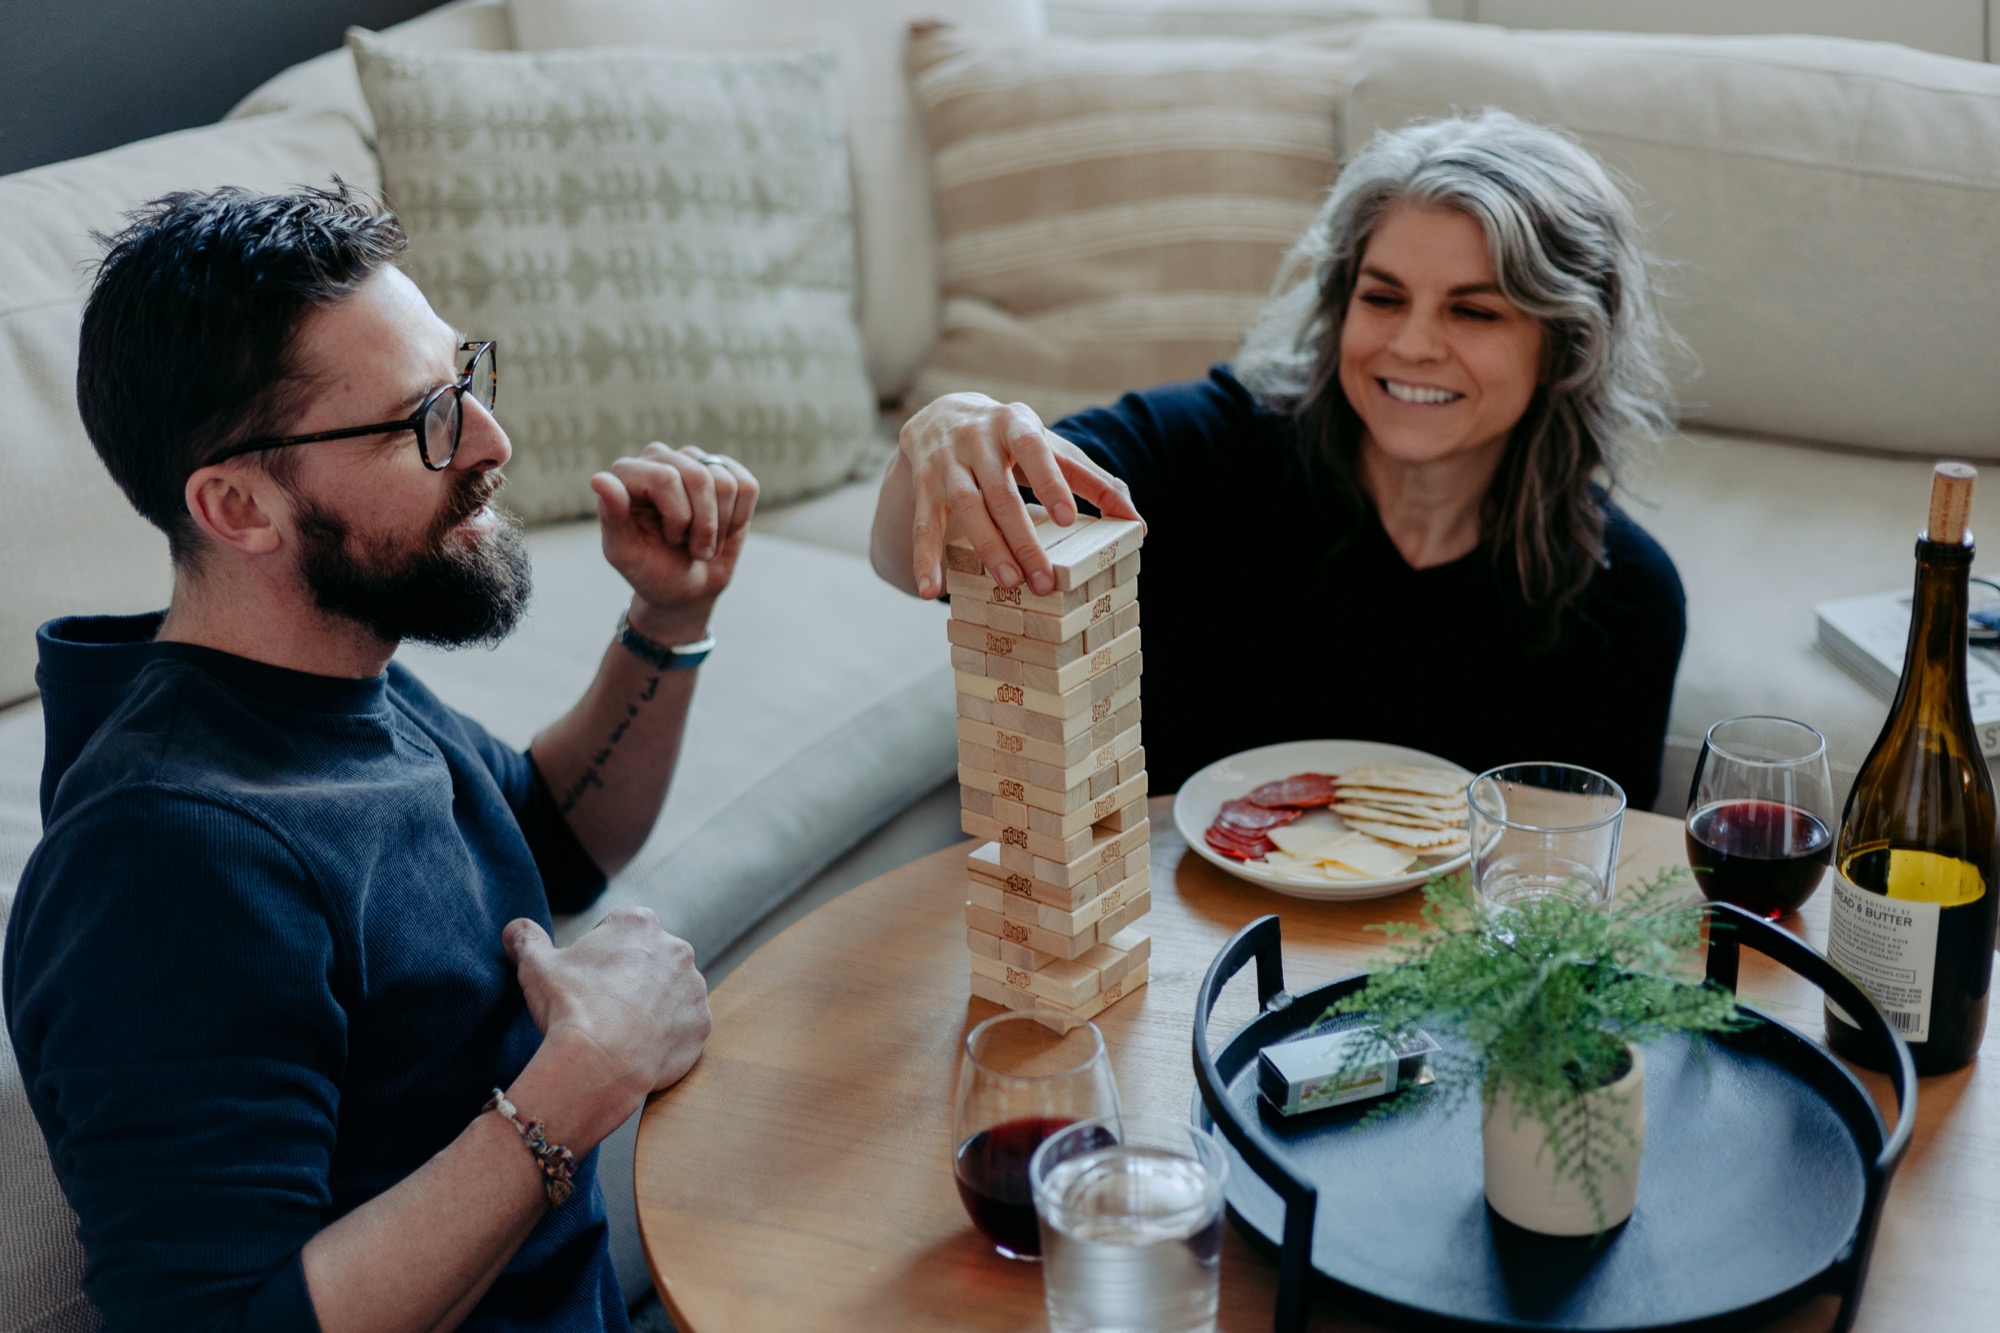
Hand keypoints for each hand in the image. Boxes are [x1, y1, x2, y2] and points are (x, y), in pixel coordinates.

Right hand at [502, 908, 711, 1130]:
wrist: (597, 1063)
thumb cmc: (569, 1007)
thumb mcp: (536, 966)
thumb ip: (527, 939)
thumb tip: (515, 929)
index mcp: (639, 923)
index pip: (617, 930)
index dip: (597, 955)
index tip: (585, 979)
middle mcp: (676, 949)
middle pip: (648, 959)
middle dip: (628, 978)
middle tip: (601, 1005)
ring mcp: (694, 988)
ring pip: (669, 992)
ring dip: (651, 1005)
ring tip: (619, 1029)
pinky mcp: (701, 1025)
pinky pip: (682, 1026)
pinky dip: (665, 1035)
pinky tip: (638, 1047)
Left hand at [592, 445, 759, 620]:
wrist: (686, 587)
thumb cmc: (650, 571)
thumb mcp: (625, 553)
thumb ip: (611, 516)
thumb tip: (600, 480)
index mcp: (627, 473)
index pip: (666, 479)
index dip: (678, 519)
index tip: (668, 540)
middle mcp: (659, 458)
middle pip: (699, 478)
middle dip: (703, 526)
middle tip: (692, 549)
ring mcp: (693, 461)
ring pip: (726, 484)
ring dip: (719, 527)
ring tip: (703, 542)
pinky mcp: (726, 471)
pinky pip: (746, 487)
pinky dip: (739, 518)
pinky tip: (722, 529)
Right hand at [899, 394, 1139, 599]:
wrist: (943, 413)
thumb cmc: (1011, 440)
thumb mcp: (1050, 449)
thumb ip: (1092, 482)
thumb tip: (1136, 524)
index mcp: (1014, 423)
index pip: (1033, 449)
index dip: (1049, 482)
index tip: (1066, 517)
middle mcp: (975, 438)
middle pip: (1000, 492)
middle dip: (1022, 539)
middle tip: (1043, 580)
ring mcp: (945, 462)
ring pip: (965, 507)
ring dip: (986, 548)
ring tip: (1007, 583)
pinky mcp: (922, 485)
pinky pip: (923, 524)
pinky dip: (924, 559)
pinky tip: (929, 591)